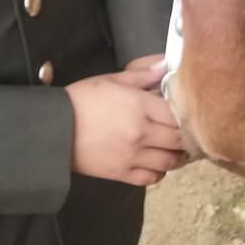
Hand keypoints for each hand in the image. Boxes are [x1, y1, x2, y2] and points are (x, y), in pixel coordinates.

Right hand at [66, 61, 184, 186]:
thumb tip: (167, 65)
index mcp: (140, 106)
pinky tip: (157, 162)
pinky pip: (153, 178)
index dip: (187, 113)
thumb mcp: (113, 79)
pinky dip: (160, 172)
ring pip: (170, 162)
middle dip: (187, 136)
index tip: (188, 111)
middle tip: (189, 132)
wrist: (55, 129)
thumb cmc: (83, 99)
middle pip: (179, 139)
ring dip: (178, 156)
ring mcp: (133, 156)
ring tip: (177, 148)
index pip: (178, 114)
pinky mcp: (123, 173)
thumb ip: (143, 74)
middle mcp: (141, 133)